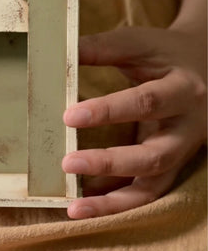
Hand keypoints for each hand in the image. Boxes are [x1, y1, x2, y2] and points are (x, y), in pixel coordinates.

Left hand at [62, 26, 206, 218]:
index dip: (108, 111)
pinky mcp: (172, 165)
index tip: (69, 116)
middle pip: (154, 155)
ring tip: (75, 207)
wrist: (203, 66)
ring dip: (114, 201)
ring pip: (154, 185)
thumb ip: (101, 48)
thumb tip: (57, 52)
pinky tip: (86, 206)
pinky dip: (118, 204)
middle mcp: (188, 127)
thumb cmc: (162, 54)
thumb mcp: (137, 44)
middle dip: (110, 163)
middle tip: (68, 163)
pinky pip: (148, 192)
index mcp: (182, 89)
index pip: (145, 102)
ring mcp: (182, 151)